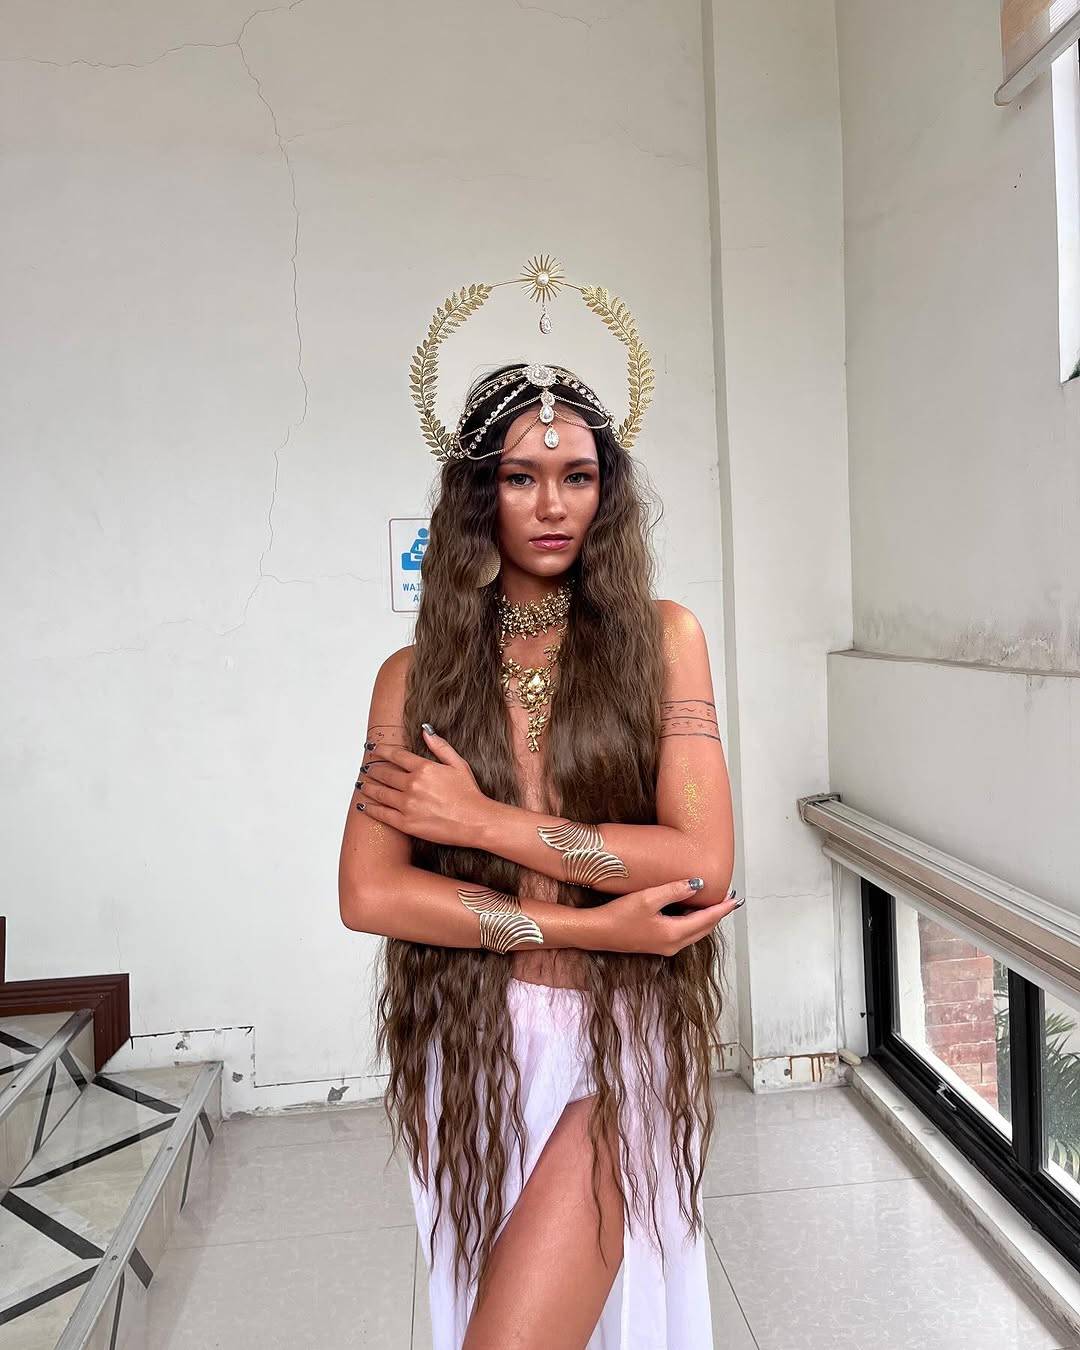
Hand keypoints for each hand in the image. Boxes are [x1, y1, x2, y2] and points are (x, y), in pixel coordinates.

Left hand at [357, 726, 492, 847]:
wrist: (475, 821)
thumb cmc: (469, 794)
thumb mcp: (458, 764)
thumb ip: (440, 746)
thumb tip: (425, 730)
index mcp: (424, 768)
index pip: (395, 755)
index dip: (381, 750)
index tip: (372, 748)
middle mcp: (412, 785)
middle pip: (384, 774)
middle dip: (372, 769)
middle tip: (365, 768)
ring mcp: (407, 805)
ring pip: (380, 793)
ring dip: (368, 787)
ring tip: (361, 784)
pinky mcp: (406, 823)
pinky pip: (382, 814)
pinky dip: (371, 808)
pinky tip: (364, 805)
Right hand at [594, 878, 741, 956]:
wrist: (597, 933)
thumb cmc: (619, 916)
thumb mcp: (648, 898)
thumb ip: (674, 890)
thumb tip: (698, 884)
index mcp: (674, 933)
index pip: (707, 919)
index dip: (722, 908)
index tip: (735, 899)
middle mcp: (673, 944)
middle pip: (704, 929)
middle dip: (718, 914)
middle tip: (729, 900)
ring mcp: (665, 946)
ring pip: (695, 932)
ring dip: (706, 919)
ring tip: (714, 903)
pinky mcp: (656, 944)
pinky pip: (684, 933)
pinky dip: (693, 922)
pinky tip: (690, 911)